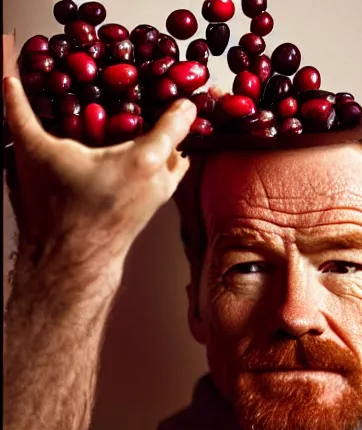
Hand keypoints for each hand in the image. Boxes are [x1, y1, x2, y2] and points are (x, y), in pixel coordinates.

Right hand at [3, 76, 196, 266]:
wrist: (71, 258)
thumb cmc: (59, 211)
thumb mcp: (37, 154)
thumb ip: (20, 111)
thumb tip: (7, 78)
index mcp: (143, 160)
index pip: (181, 119)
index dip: (179, 98)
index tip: (172, 83)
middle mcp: (161, 177)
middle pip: (181, 135)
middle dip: (170, 115)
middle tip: (153, 98)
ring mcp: (163, 193)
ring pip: (178, 155)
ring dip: (168, 139)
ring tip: (145, 122)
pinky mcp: (158, 204)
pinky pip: (170, 171)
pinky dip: (162, 157)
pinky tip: (139, 149)